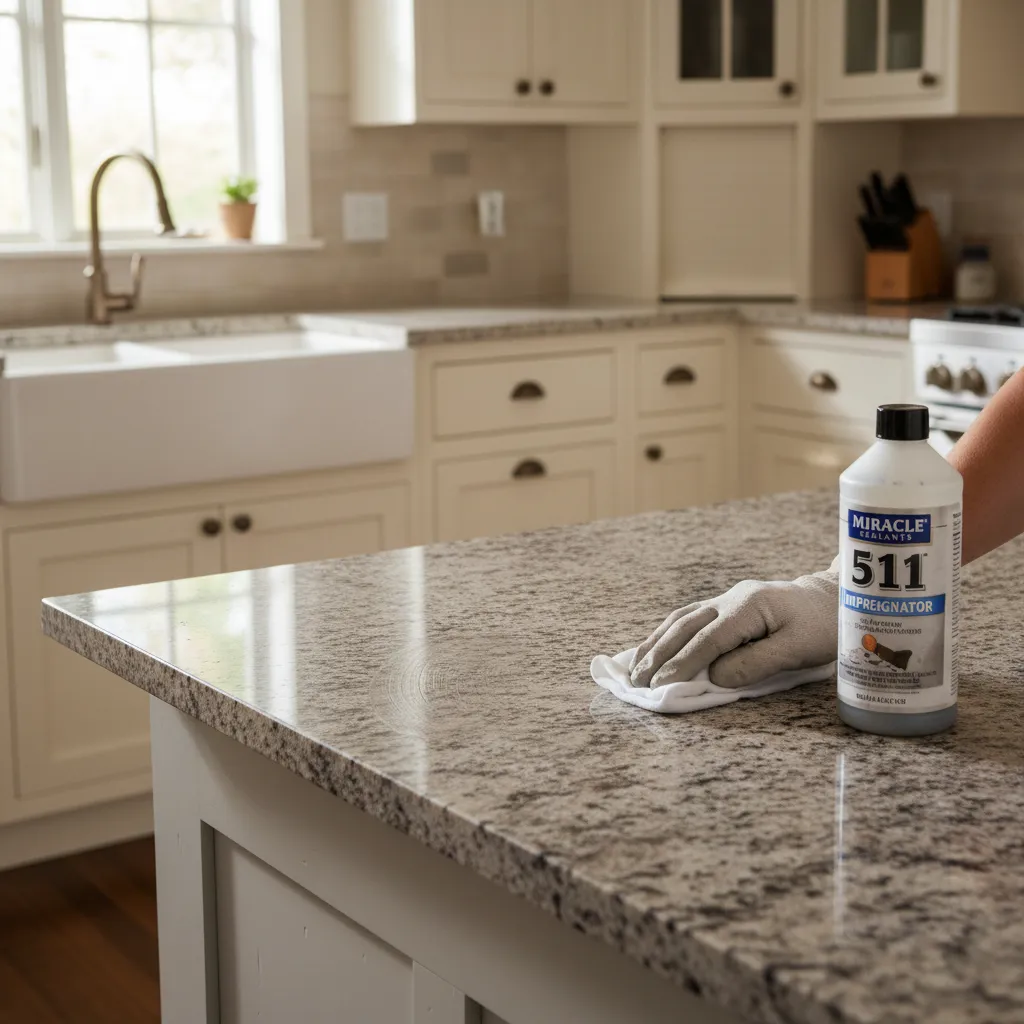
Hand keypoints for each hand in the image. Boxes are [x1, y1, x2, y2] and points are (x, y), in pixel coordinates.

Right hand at [629, 565, 838, 688]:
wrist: (834, 599)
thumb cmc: (822, 627)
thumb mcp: (797, 649)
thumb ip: (755, 663)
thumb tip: (715, 677)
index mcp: (748, 607)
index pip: (707, 639)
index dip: (682, 664)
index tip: (662, 685)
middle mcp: (730, 599)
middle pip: (684, 627)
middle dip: (658, 656)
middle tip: (637, 682)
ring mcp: (725, 600)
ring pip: (680, 620)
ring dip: (655, 644)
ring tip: (634, 668)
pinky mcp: (725, 606)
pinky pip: (687, 618)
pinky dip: (666, 634)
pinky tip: (653, 647)